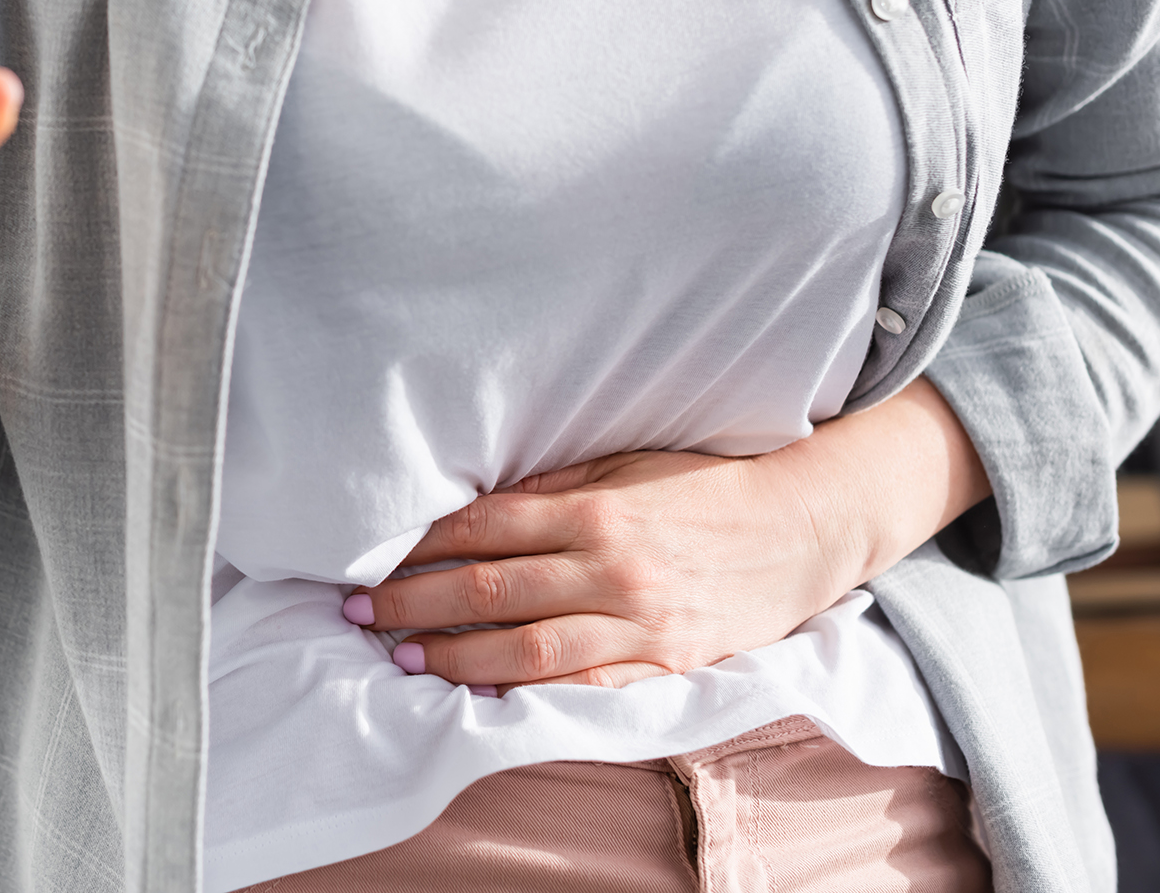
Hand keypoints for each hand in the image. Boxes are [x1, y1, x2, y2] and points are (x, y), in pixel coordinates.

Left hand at [346, 378, 990, 691]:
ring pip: (527, 648)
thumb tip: (473, 507)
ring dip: (455, 655)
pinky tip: (480, 692)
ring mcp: (639, 622)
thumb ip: (551, 490)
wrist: (800, 530)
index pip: (487, 528)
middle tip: (360, 611)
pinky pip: (583, 686)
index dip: (423, 545)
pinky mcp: (664, 665)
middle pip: (491, 589)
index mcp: (596, 510)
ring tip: (403, 657)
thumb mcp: (626, 467)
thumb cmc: (702, 489)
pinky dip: (527, 692)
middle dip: (416, 602)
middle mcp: (611, 567)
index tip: (376, 557)